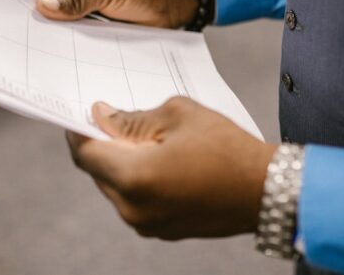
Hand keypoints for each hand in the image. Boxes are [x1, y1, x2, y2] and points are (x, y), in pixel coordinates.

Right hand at [33, 0, 198, 27]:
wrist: (175, 7)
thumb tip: (44, 5)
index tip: (33, 7)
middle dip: (45, 13)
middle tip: (34, 29)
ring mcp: (90, 9)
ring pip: (66, 20)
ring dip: (60, 30)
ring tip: (49, 43)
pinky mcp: (99, 28)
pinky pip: (80, 35)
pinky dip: (74, 42)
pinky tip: (68, 51)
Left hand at [67, 98, 276, 239]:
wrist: (266, 191)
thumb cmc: (226, 148)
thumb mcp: (177, 116)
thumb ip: (132, 117)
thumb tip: (102, 116)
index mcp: (133, 177)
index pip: (84, 153)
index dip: (77, 131)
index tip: (78, 113)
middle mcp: (131, 208)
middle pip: (97, 171)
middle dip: (100, 144)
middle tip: (112, 118)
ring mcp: (145, 223)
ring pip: (114, 187)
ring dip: (119, 162)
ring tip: (140, 137)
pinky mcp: (161, 230)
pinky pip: (133, 201)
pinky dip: (135, 179)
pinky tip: (154, 159)